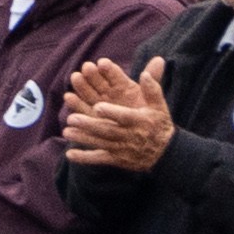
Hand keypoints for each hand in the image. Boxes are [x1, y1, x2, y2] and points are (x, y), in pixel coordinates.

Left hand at [55, 56, 175, 172]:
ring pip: (101, 144)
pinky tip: (69, 155)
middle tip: (72, 118)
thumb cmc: (159, 125)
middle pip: (108, 131)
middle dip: (89, 125)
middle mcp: (130, 136)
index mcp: (139, 121)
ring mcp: (122, 149)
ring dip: (83, 139)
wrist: (166, 154)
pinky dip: (85, 158)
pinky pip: (100, 159)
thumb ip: (152, 89)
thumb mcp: (159, 106)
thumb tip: (145, 73)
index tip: (97, 106)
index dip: (111, 112)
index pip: (124, 117)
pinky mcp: (117, 160)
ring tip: (67, 132)